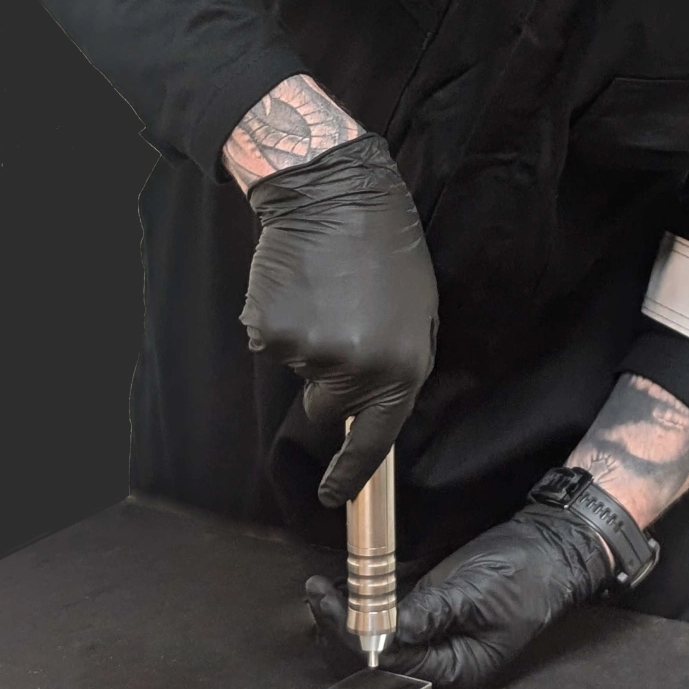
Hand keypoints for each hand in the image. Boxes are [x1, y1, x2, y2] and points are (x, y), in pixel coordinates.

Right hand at [241, 131, 437, 505]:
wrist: (335, 193)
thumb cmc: (386, 246)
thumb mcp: (420, 309)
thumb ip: (401, 364)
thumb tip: (375, 406)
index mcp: (401, 366)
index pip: (375, 439)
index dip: (350, 473)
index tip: (331, 496)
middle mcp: (355, 369)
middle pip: (328, 404)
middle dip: (330, 377)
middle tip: (341, 319)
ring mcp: (308, 351)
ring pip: (298, 366)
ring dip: (308, 336)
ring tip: (327, 287)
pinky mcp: (268, 330)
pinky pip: (270, 340)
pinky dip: (280, 318)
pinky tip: (300, 283)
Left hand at [305, 504, 611, 688]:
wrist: (552, 545)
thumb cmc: (524, 573)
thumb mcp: (476, 592)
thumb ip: (430, 611)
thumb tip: (385, 629)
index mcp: (457, 670)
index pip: (393, 662)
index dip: (356, 637)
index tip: (331, 607)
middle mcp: (442, 659)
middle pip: (380, 656)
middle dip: (344, 629)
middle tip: (316, 594)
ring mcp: (436, 633)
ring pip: (381, 636)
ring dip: (350, 615)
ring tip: (320, 591)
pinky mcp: (435, 609)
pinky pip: (393, 614)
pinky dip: (368, 602)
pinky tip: (346, 585)